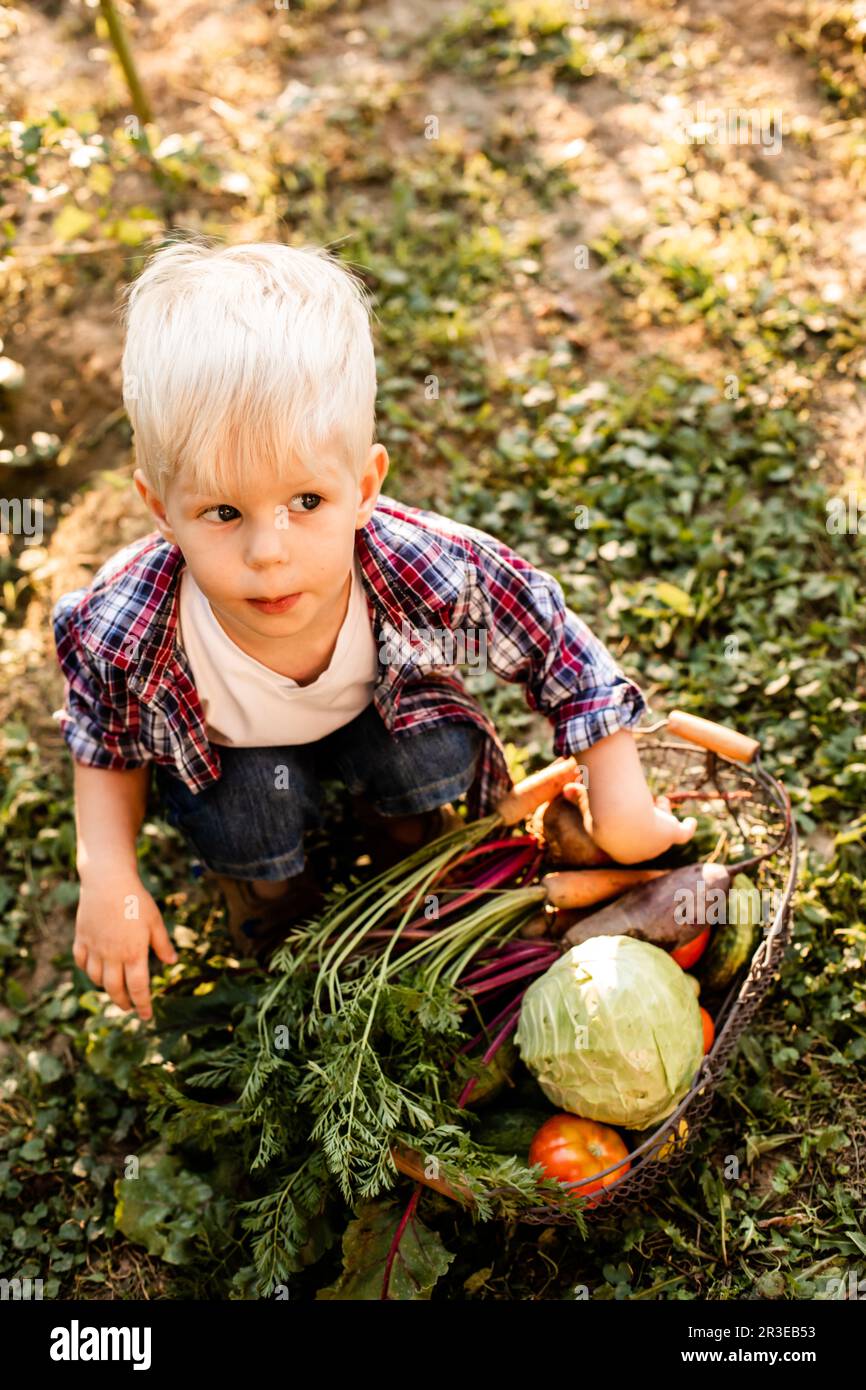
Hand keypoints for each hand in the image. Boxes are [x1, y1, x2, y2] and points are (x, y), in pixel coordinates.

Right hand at [73, 870, 177, 1022]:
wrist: (108, 881)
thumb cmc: (136, 900)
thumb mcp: (155, 921)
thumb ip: (162, 944)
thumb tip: (172, 962)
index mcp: (133, 953)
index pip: (138, 988)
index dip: (143, 1005)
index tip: (146, 1016)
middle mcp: (112, 955)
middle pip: (115, 989)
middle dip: (123, 1002)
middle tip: (130, 1007)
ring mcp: (94, 948)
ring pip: (96, 979)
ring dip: (106, 987)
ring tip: (115, 988)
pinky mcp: (81, 939)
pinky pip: (82, 963)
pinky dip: (88, 970)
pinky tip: (96, 970)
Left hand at [562, 780, 695, 861]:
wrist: (620, 818)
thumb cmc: (599, 812)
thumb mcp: (587, 803)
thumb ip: (578, 797)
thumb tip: (566, 790)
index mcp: (619, 851)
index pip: (627, 838)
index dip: (627, 823)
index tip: (625, 808)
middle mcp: (640, 853)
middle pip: (646, 835)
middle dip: (646, 819)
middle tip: (645, 803)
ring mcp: (656, 846)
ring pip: (663, 830)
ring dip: (661, 814)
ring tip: (660, 800)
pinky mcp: (670, 835)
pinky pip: (683, 834)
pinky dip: (687, 827)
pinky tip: (690, 821)